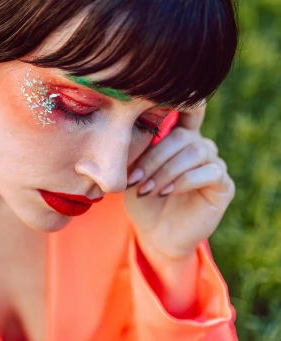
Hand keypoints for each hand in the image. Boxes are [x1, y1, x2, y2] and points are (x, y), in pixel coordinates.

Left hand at [123, 105, 234, 260]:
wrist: (154, 231)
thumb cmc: (140, 196)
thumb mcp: (131, 168)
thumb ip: (133, 146)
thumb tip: (116, 126)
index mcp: (178, 136)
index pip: (184, 113)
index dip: (176, 108)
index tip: (152, 116)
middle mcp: (200, 145)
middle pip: (183, 136)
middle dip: (154, 157)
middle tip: (134, 178)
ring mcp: (214, 163)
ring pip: (196, 151)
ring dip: (166, 170)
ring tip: (147, 188)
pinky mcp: (224, 185)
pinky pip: (210, 172)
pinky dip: (184, 180)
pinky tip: (166, 192)